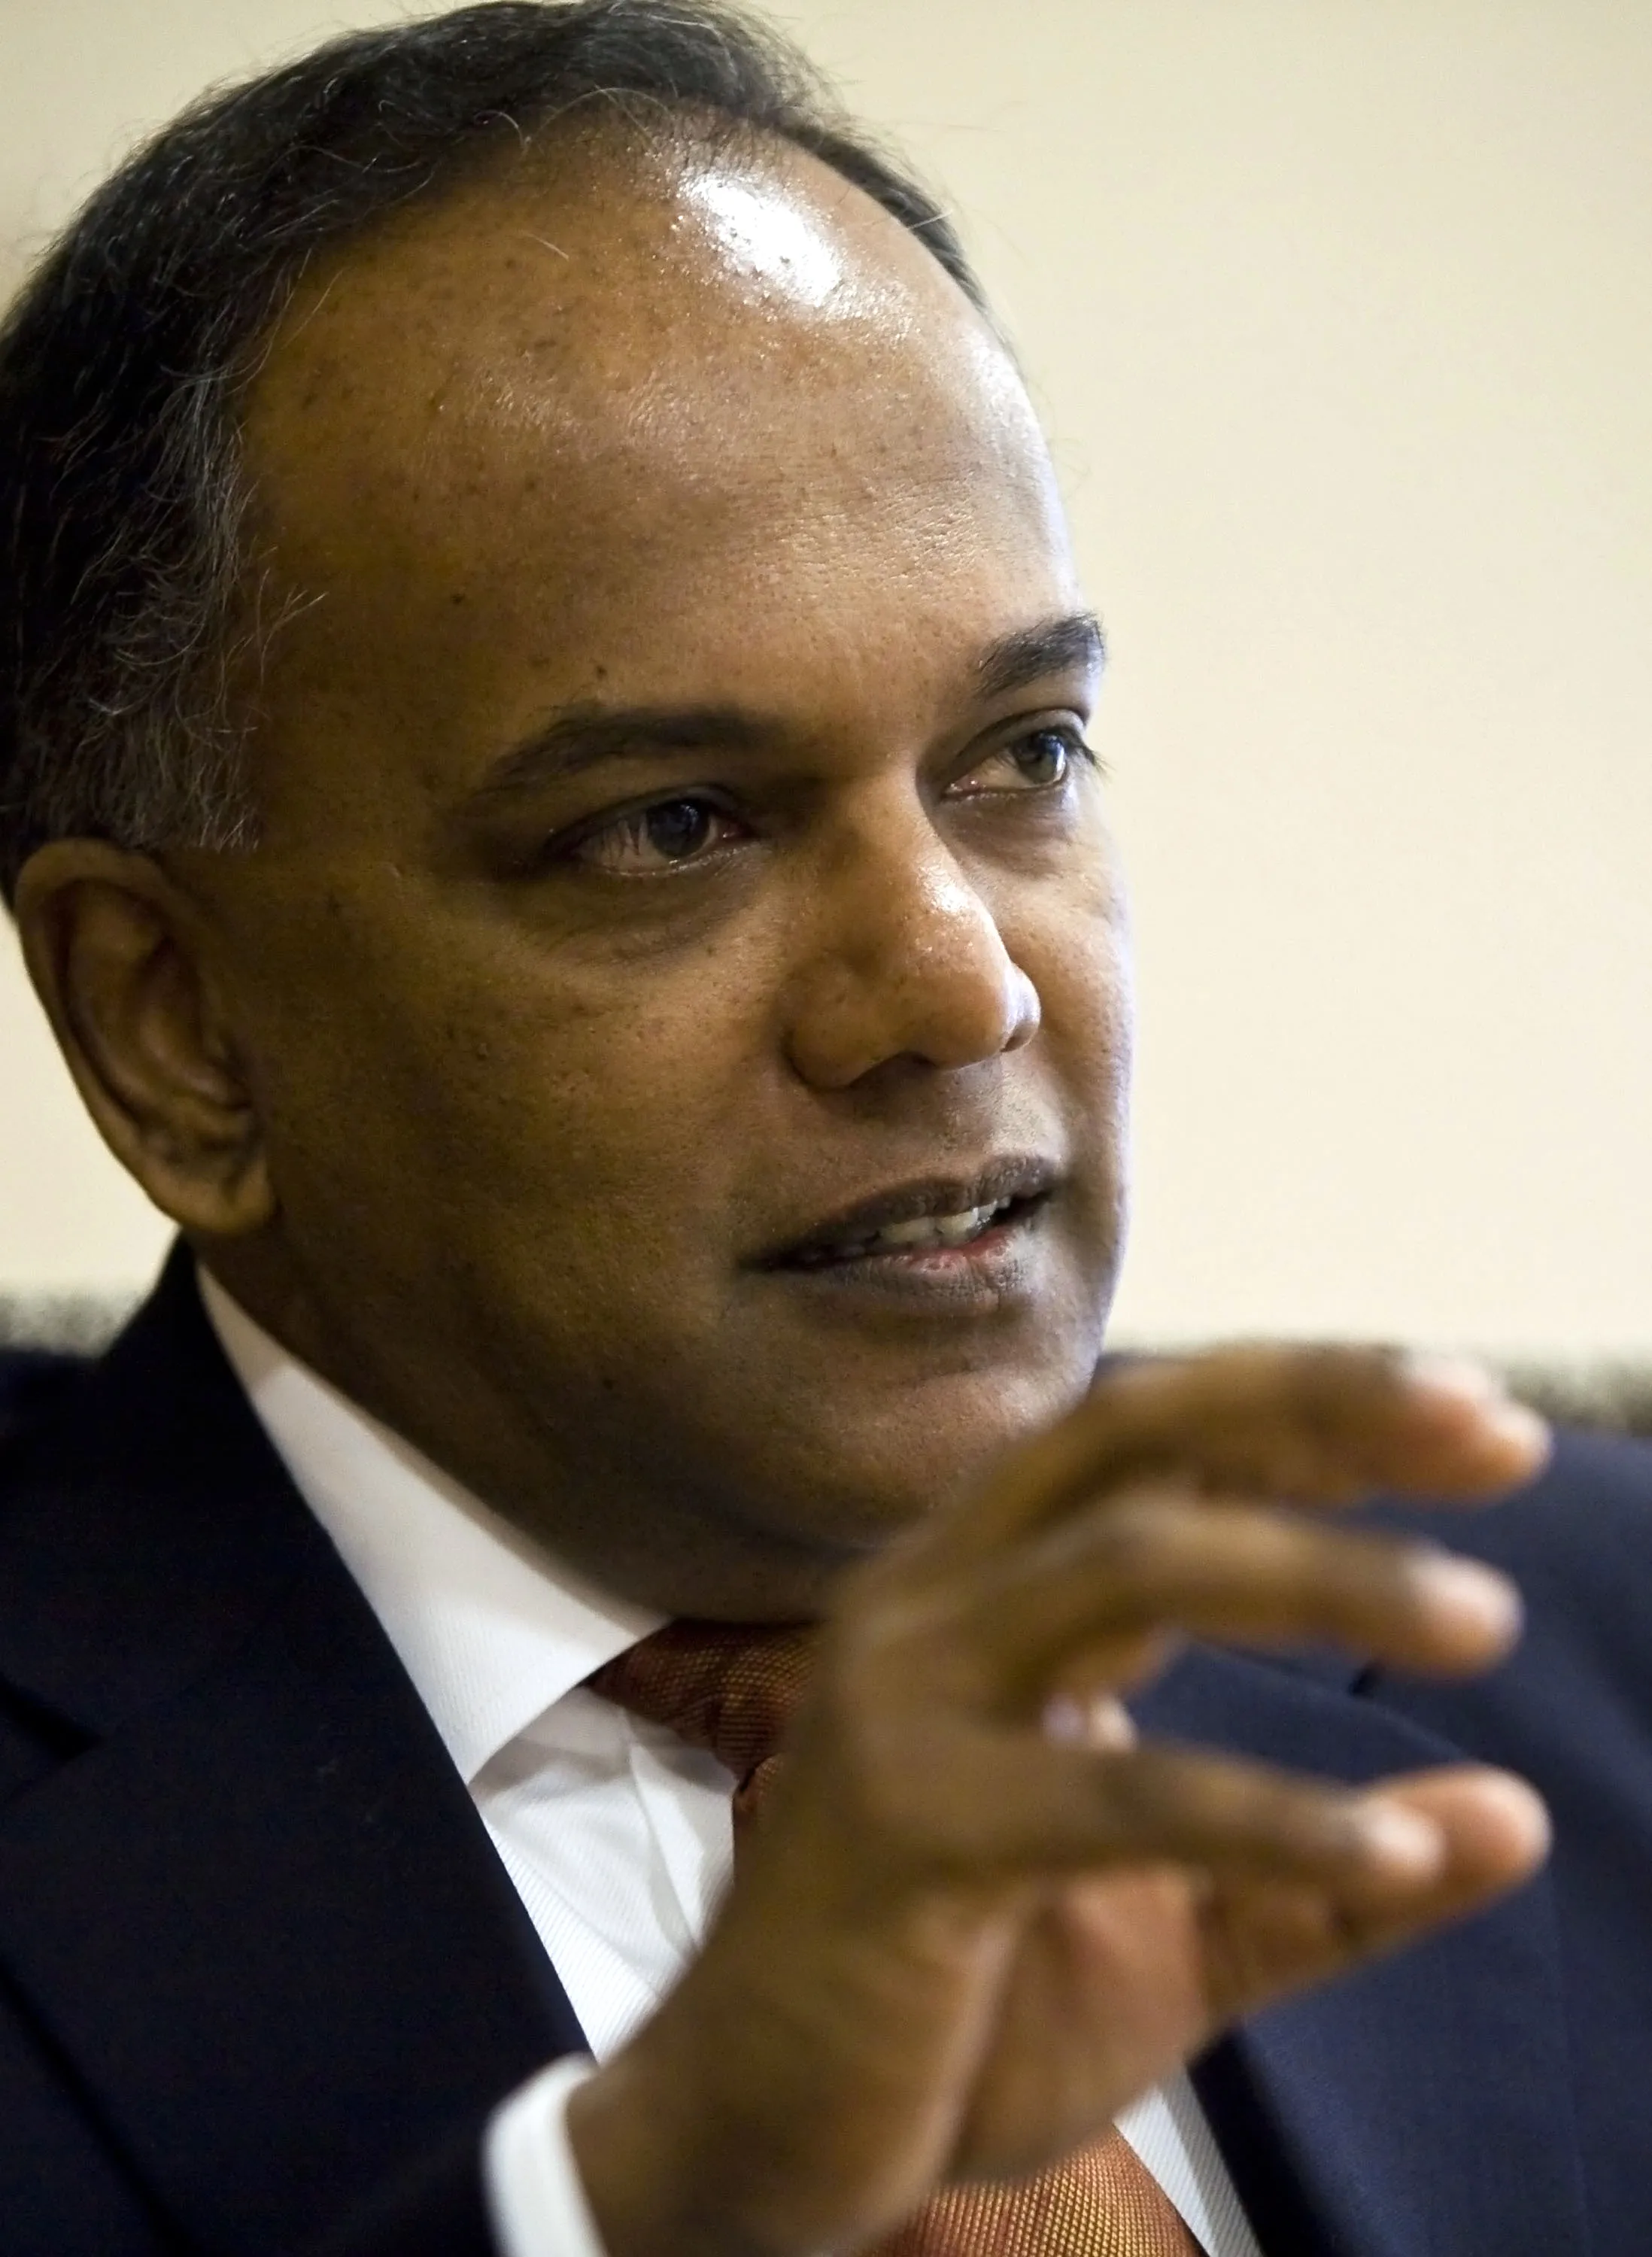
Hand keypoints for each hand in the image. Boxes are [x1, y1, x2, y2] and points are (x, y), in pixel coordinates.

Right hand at [569, 1348, 1550, 2256]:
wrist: (761, 2131)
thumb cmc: (961, 2007)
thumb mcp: (1179, 1929)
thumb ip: (1332, 1875)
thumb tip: (1517, 1818)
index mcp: (982, 1588)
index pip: (1155, 1438)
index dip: (1313, 1403)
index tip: (1478, 1417)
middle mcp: (932, 1599)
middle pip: (1132, 1434)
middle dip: (1319, 1410)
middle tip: (1496, 1433)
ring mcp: (907, 1700)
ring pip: (1129, 1566)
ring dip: (1320, 1575)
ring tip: (1476, 1619)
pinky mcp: (906, 1828)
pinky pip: (1116, 1795)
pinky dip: (1266, 1816)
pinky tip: (1391, 1850)